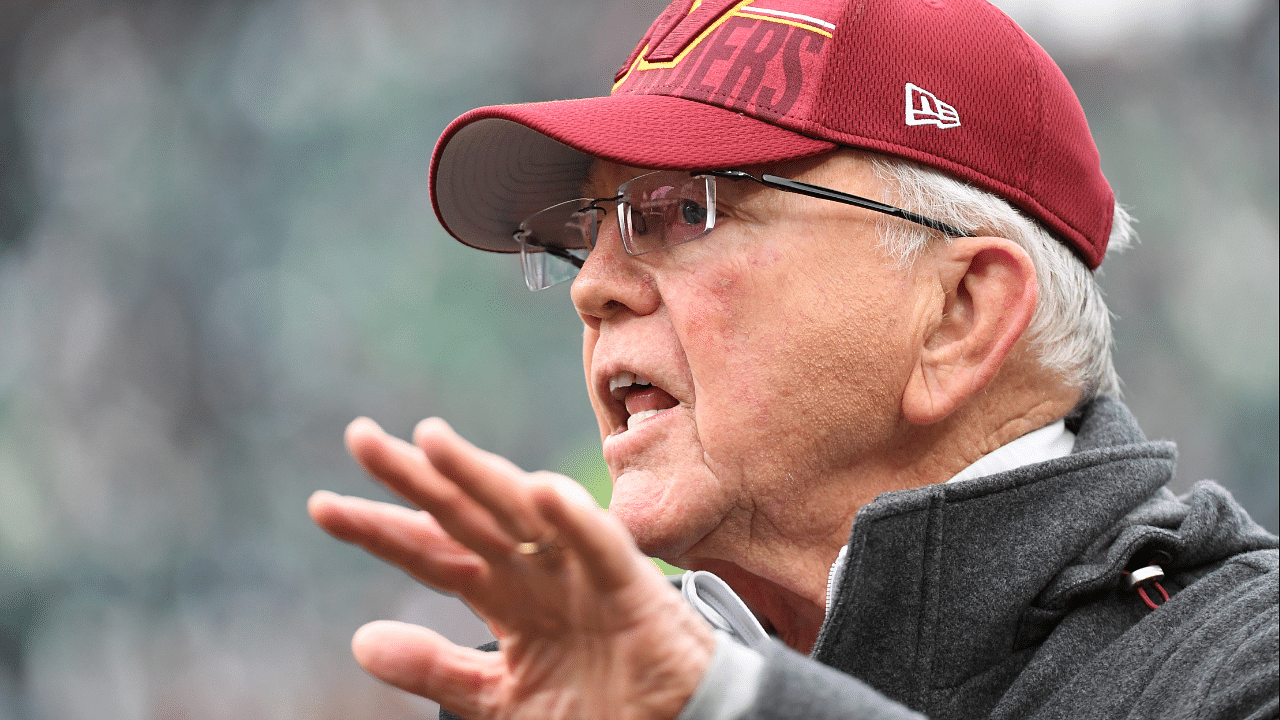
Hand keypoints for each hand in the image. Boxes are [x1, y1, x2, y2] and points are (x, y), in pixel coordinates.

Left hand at [309, 417, 715, 719]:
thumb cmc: (592, 707)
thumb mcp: (497, 699)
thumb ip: (435, 669)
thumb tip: (360, 639)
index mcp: (500, 592)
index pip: (429, 550)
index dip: (378, 529)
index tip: (322, 505)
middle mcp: (532, 569)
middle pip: (464, 514)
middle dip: (414, 478)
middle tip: (360, 439)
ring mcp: (578, 571)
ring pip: (522, 513)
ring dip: (479, 475)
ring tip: (431, 441)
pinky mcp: (628, 585)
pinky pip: (600, 545)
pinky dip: (575, 519)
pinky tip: (541, 492)